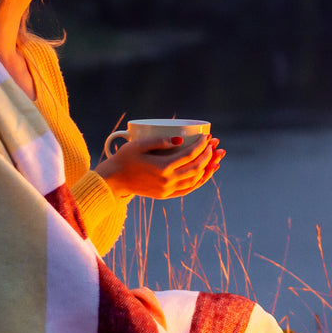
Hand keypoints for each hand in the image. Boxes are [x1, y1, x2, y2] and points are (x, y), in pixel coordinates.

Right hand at [96, 134, 225, 200]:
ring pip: (195, 180)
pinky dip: (199, 182)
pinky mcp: (165, 195)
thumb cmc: (125, 158)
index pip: (189, 155)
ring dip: (208, 169)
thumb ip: (159, 140)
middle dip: (208, 155)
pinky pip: (188, 189)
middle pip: (196, 167)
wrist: (114, 180)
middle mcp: (167, 181)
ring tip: (217, 159)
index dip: (201, 145)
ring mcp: (167, 190)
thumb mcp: (139, 144)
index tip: (207, 137)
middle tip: (215, 145)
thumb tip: (180, 139)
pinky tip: (206, 174)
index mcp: (162, 167)